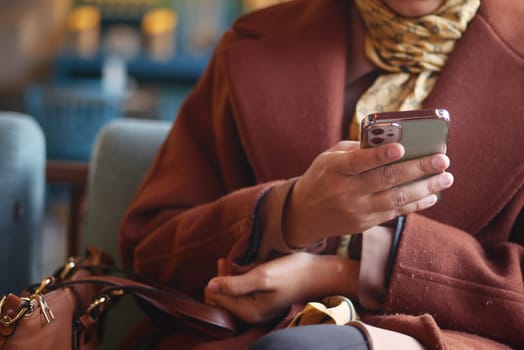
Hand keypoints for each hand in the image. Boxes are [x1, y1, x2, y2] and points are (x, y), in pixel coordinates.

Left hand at [204, 253, 358, 323]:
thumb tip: (209, 287)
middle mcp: (252, 314)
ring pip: (234, 293)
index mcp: (249, 312)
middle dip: (222, 280)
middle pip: (225, 298)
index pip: (218, 299)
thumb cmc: (293, 273)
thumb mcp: (262, 276)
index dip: (216, 280)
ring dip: (231, 277)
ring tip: (233, 261)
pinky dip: (241, 278)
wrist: (321, 274)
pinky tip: (244, 267)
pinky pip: (245, 291)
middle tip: (225, 260)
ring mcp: (259, 308)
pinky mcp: (265, 300)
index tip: (222, 261)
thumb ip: (235, 284)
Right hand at [283, 141, 452, 246]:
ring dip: (425, 187)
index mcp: (334, 170)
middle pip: (386, 179)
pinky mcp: (365, 223)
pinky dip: (416, 203)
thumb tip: (392, 142)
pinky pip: (395, 213)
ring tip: (446, 177)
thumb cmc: (321, 177)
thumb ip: (356, 150)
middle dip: (417, 169)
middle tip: (442, 159)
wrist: (305, 213)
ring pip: (396, 199)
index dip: (380, 155)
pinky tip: (432, 194)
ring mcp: (356, 210)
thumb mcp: (329, 158)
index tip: (402, 147)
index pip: (358, 162)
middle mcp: (345, 191)